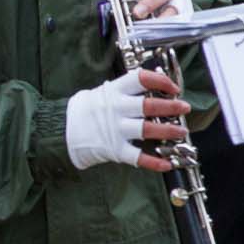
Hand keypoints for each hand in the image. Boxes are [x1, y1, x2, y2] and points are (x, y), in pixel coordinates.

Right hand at [65, 69, 190, 172]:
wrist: (60, 131)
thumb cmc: (84, 110)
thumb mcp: (101, 92)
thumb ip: (123, 90)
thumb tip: (151, 84)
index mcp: (114, 92)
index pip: (140, 79)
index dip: (160, 81)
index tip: (172, 87)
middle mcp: (116, 109)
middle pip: (149, 105)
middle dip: (171, 106)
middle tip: (184, 107)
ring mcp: (115, 130)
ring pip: (147, 129)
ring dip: (169, 131)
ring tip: (181, 131)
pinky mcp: (114, 149)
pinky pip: (137, 157)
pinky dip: (153, 162)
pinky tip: (167, 164)